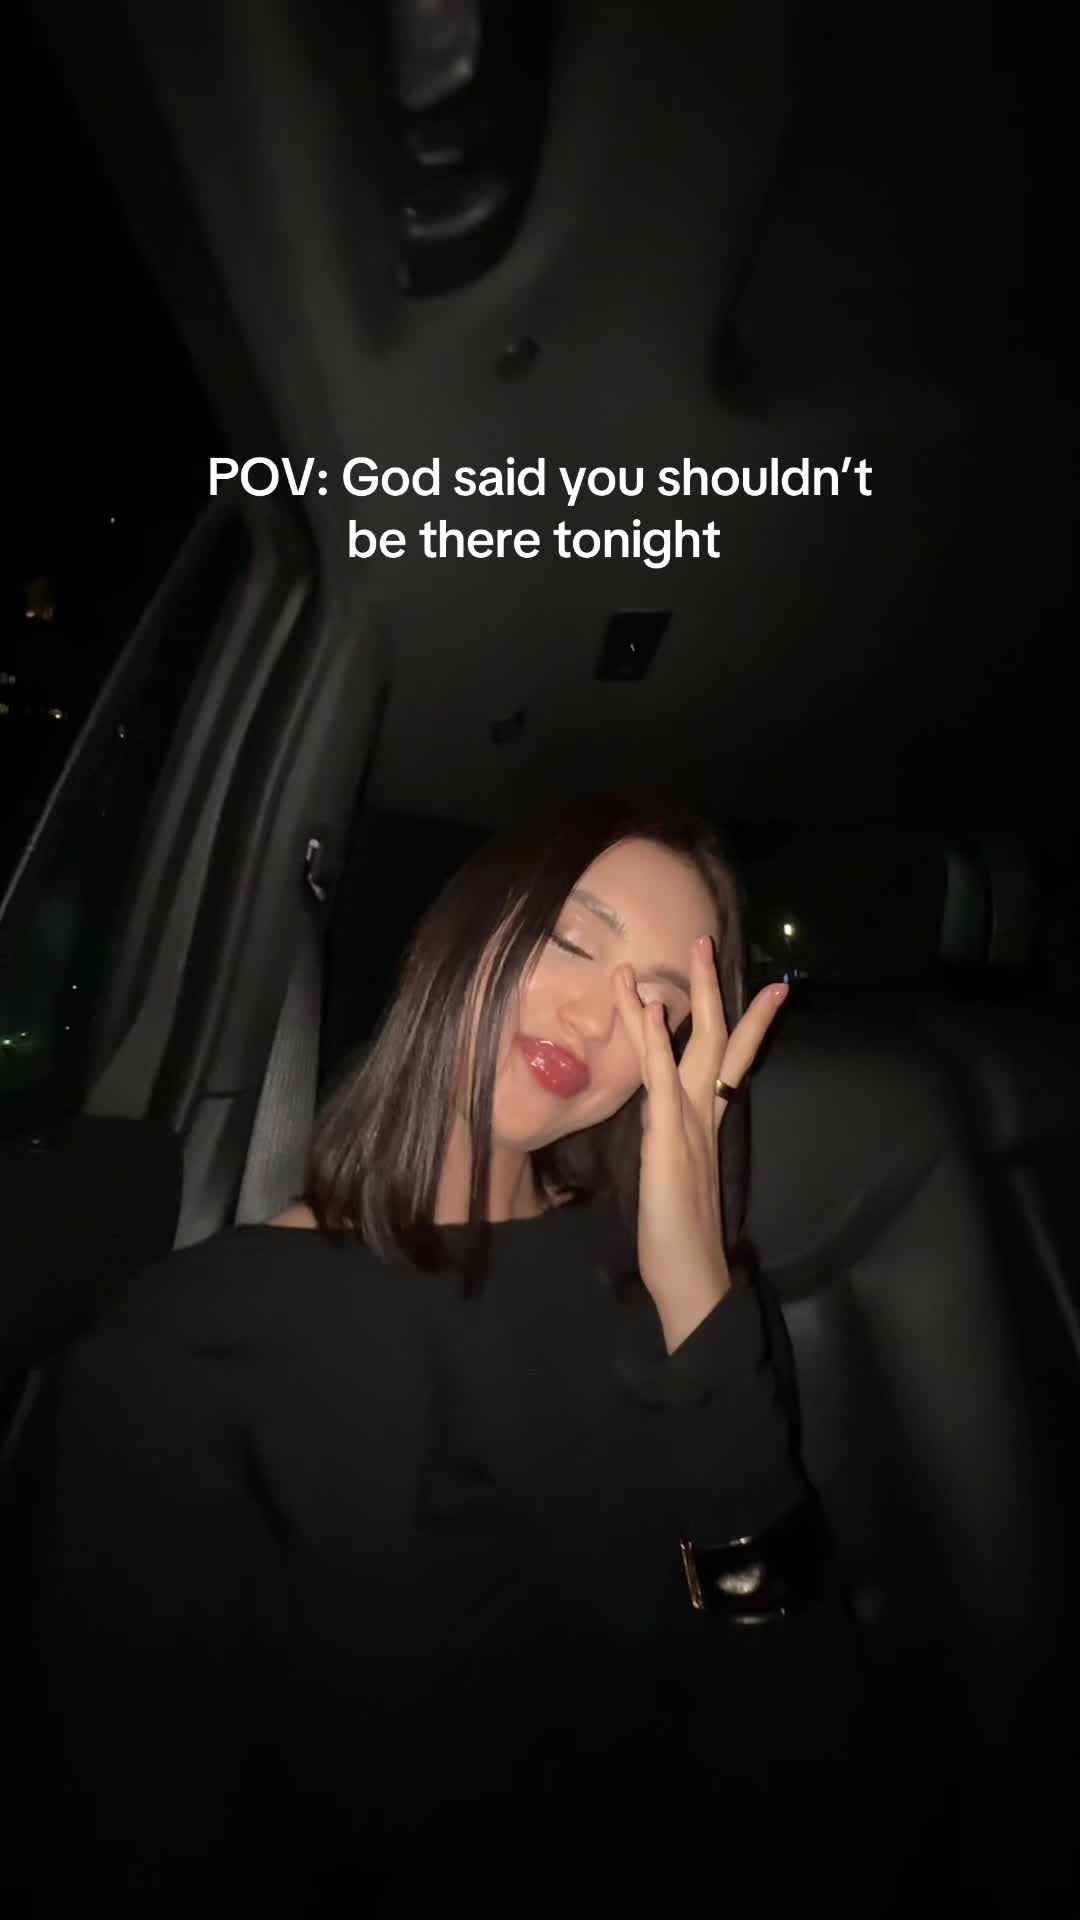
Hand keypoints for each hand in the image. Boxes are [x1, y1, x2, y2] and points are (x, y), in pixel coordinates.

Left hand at [613, 938, 787, 1352]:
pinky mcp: (667, 1136)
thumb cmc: (678, 1237)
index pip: (732, 1061)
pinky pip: (662, 1079)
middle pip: (719, 1039)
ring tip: (686, 951)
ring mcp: (688, 1122)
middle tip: (709, 941)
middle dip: (713, 988)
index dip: (749, 1022)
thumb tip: (667, 1119)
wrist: (691, 1278)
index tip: (772, 988)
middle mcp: (703, 1114)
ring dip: (686, 995)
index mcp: (706, 1123)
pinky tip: (653, 1008)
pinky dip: (657, 1041)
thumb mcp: (674, 1176)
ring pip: (691, 1045)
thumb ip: (674, 1143)